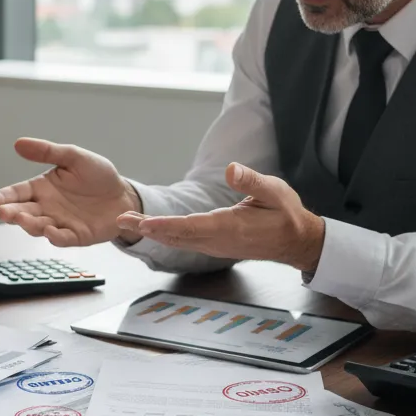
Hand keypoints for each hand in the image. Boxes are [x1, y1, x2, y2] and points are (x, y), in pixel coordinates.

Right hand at [0, 138, 141, 246]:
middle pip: (23, 212)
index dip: (0, 197)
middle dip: (11, 213)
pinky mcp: (76, 236)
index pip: (16, 193)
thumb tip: (19, 143)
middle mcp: (46, 207)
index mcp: (41, 188)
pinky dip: (55, 236)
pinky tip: (49, 231)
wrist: (123, 194)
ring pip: (38, 227)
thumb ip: (47, 152)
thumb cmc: (97, 175)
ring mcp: (59, 223)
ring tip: (23, 219)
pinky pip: (62, 238)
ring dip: (29, 224)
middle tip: (3, 212)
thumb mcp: (73, 156)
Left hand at [116, 163, 325, 272]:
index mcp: (229, 227)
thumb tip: (231, 169)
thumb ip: (252, 181)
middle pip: (175, 236)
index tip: (144, 223)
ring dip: (151, 232)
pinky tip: (149, 228)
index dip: (166, 225)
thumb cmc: (285, 214)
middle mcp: (216, 241)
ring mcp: (213, 246)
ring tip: (127, 222)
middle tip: (120, 220)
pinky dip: (163, 234)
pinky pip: (183, 241)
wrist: (295, 241)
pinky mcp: (212, 245)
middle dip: (147, 228)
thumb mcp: (274, 191)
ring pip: (176, 240)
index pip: (191, 226)